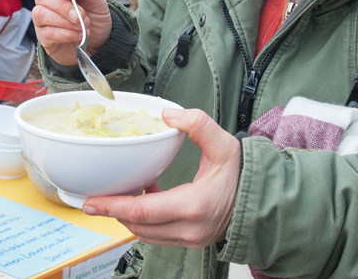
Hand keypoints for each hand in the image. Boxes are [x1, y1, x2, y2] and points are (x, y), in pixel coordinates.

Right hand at [32, 0, 111, 66]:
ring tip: (83, 27)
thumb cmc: (95, 18)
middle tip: (81, 15)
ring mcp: (42, 20)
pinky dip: (66, 34)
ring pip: (41, 14)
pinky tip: (78, 36)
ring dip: (65, 21)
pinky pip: (48, 33)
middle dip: (63, 6)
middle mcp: (46, 2)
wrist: (99, 42)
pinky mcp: (44, 38)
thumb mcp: (97, 2)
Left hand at [82, 109, 240, 248]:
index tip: (92, 202)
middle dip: (114, 212)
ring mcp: (190, 239)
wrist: (265, 202)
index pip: (142, 211)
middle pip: (138, 226)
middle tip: (95, 198)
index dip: (113, 207)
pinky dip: (146, 219)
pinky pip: (158, 234)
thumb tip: (169, 115)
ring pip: (146, 234)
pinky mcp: (191, 241)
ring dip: (130, 216)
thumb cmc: (244, 176)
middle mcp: (189, 229)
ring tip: (122, 193)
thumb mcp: (224, 145)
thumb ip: (198, 125)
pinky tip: (147, 195)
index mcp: (194, 206)